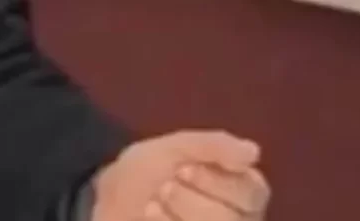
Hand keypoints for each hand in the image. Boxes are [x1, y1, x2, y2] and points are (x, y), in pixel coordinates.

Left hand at [91, 131, 269, 219]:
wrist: (106, 201)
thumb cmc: (147, 172)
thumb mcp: (176, 147)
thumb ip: (214, 146)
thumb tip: (253, 152)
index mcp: (241, 191)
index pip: (252, 193)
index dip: (218, 182)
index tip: (184, 169)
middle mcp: (237, 219)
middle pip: (231, 219)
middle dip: (191, 201)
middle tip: (165, 187)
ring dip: (179, 216)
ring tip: (152, 204)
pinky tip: (149, 219)